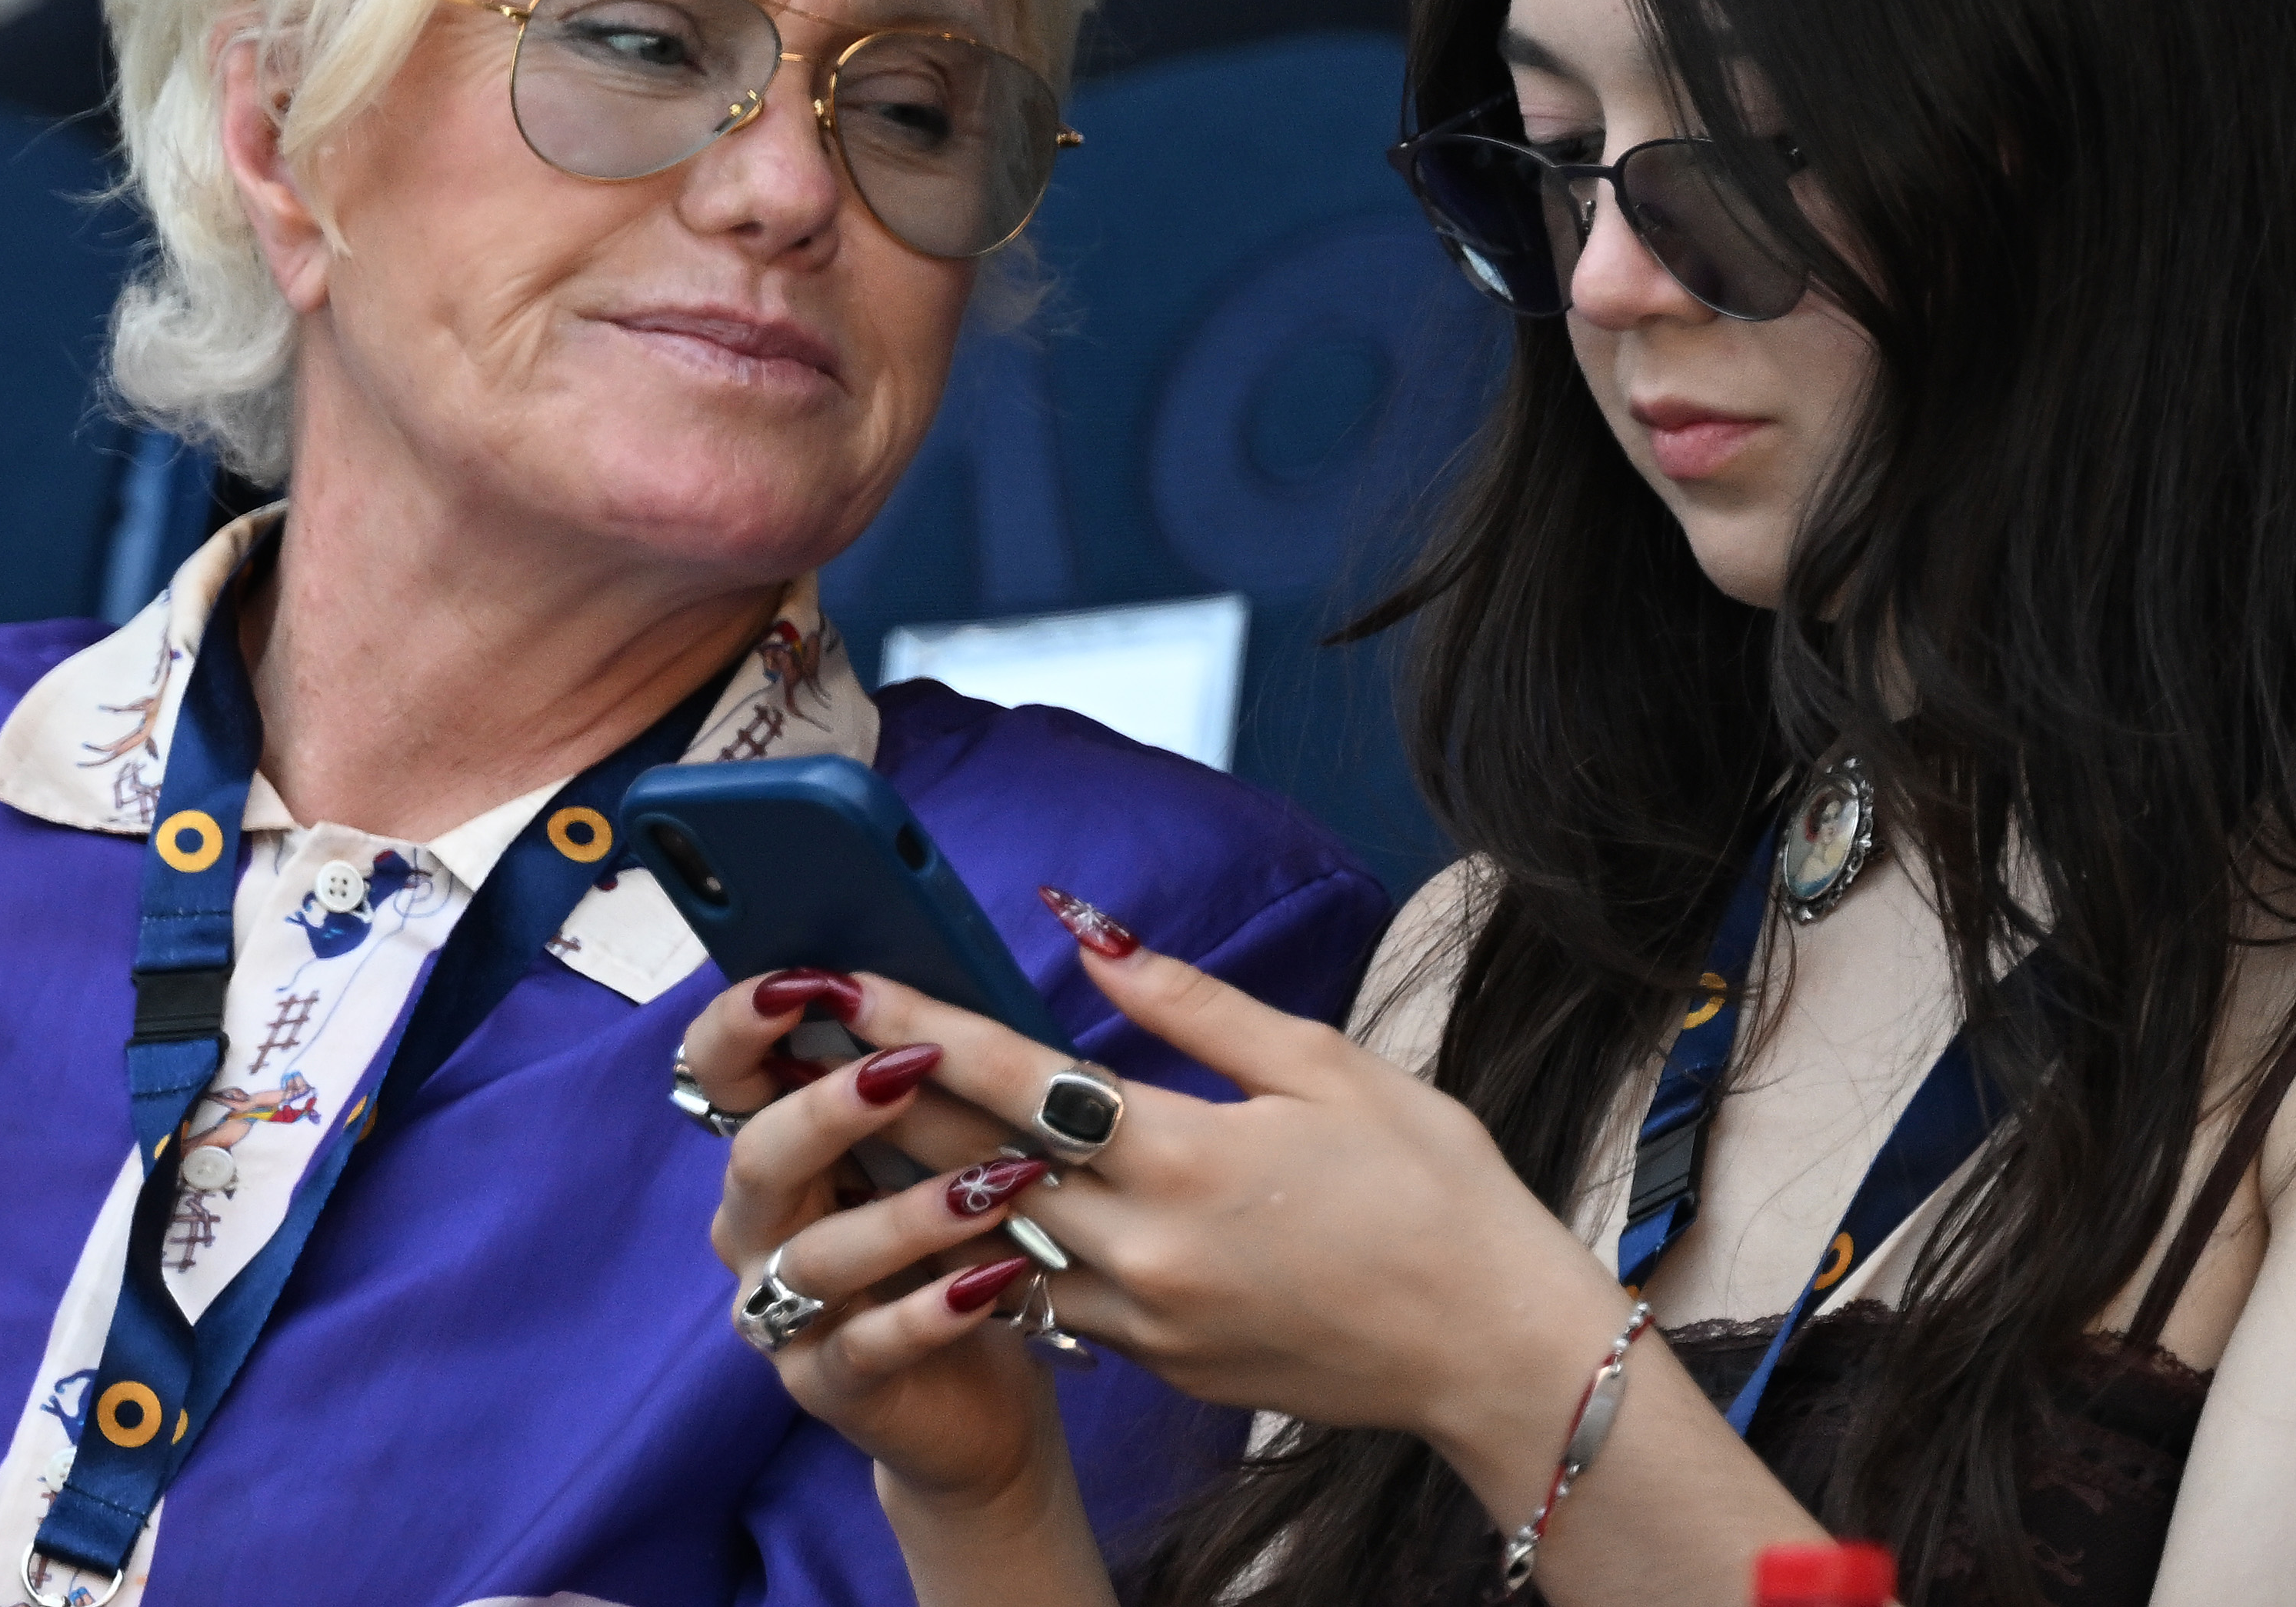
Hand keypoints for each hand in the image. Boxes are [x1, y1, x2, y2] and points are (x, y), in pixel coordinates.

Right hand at [681, 969, 1067, 1509]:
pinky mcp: (829, 1386)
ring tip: (989, 1185)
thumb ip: (917, 1072)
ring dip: (904, 1215)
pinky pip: (868, 1346)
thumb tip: (933, 979)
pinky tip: (993, 1281)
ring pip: (817, 1256)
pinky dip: (930, 1313)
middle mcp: (759, 1227)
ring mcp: (786, 1312)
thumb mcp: (934, 1149)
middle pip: (757, 1159)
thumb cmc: (953, 1242)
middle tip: (904, 1071)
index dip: (742, 1025)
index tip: (806, 979)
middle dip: (824, 1108)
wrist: (974, 1395)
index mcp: (775, 1148)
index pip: (720, 1073)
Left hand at [835, 889, 1630, 1461]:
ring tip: (853, 1116)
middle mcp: (1147, 1248)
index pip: (1017, 1080)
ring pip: (995, 1241)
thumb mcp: (1325, 1067)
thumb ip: (1191, 1003)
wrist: (1490, 1348)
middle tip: (805, 1042)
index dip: (920, 1025)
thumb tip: (1088, 931)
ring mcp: (1144, 1319)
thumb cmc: (1432, 1190)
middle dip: (884, 1096)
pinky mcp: (1155, 1364)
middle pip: (976, 1163)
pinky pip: (1049, 1299)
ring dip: (922, 1178)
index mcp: (1188, 1156)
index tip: (844, 982)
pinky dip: (1000, 1248)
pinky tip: (961, 1205)